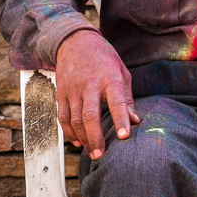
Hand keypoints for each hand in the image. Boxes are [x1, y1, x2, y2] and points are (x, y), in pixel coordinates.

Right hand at [55, 30, 140, 158]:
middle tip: (101, 154)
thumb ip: (127, 99)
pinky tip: (78, 142)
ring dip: (83, 138)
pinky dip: (69, 132)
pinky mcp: (61, 93)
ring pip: (75, 119)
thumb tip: (135, 121)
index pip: (116, 101)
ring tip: (93, 152)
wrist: (75, 41)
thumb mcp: (122, 72)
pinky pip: (63, 117)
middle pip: (90, 115)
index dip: (120, 119)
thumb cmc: (104, 59)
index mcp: (110, 78)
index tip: (124, 136)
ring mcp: (73, 89)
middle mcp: (90, 84)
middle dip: (95, 137)